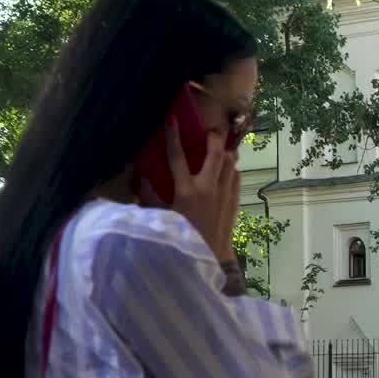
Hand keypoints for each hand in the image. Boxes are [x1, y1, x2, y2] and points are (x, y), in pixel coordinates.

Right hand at [139, 121, 238, 261]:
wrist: (207, 258)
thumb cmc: (179, 238)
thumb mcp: (159, 216)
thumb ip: (150, 195)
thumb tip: (142, 174)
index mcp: (186, 190)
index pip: (177, 156)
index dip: (173, 136)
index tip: (172, 119)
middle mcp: (208, 188)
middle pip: (215, 153)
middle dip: (214, 138)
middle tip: (210, 131)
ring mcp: (224, 195)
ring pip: (230, 163)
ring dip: (225, 153)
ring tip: (220, 149)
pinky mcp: (234, 202)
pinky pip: (236, 178)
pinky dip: (231, 170)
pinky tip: (226, 170)